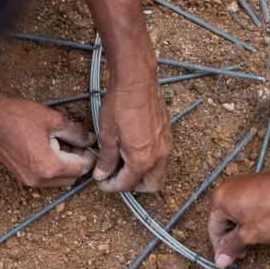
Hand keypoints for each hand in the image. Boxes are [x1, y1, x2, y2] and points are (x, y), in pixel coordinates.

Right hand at [0, 97, 95, 186]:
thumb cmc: (18, 118)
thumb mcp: (53, 120)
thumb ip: (76, 133)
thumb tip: (89, 140)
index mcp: (49, 166)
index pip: (81, 168)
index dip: (89, 155)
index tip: (90, 143)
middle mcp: (39, 179)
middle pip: (72, 178)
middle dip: (78, 161)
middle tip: (77, 142)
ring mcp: (29, 181)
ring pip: (60, 180)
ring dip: (66, 166)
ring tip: (62, 143)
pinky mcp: (23, 177)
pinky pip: (46, 178)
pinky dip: (53, 167)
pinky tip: (50, 148)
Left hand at [93, 78, 170, 192]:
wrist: (137, 82)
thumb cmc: (120, 105)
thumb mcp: (107, 135)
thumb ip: (106, 159)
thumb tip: (102, 175)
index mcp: (142, 160)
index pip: (128, 184)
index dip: (112, 186)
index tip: (102, 181)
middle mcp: (158, 156)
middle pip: (152, 185)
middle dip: (135, 186)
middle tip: (118, 177)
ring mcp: (166, 144)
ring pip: (160, 171)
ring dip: (145, 174)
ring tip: (125, 163)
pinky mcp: (167, 134)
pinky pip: (162, 156)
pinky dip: (151, 160)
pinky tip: (135, 149)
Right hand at [208, 170, 269, 267]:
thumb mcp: (249, 234)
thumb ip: (231, 246)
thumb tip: (220, 260)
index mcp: (219, 200)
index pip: (213, 228)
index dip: (220, 247)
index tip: (227, 260)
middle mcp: (226, 189)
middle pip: (224, 220)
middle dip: (234, 237)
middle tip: (244, 251)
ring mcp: (240, 184)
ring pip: (236, 213)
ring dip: (243, 228)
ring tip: (257, 237)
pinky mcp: (254, 183)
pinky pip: (246, 204)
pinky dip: (251, 217)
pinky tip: (264, 224)